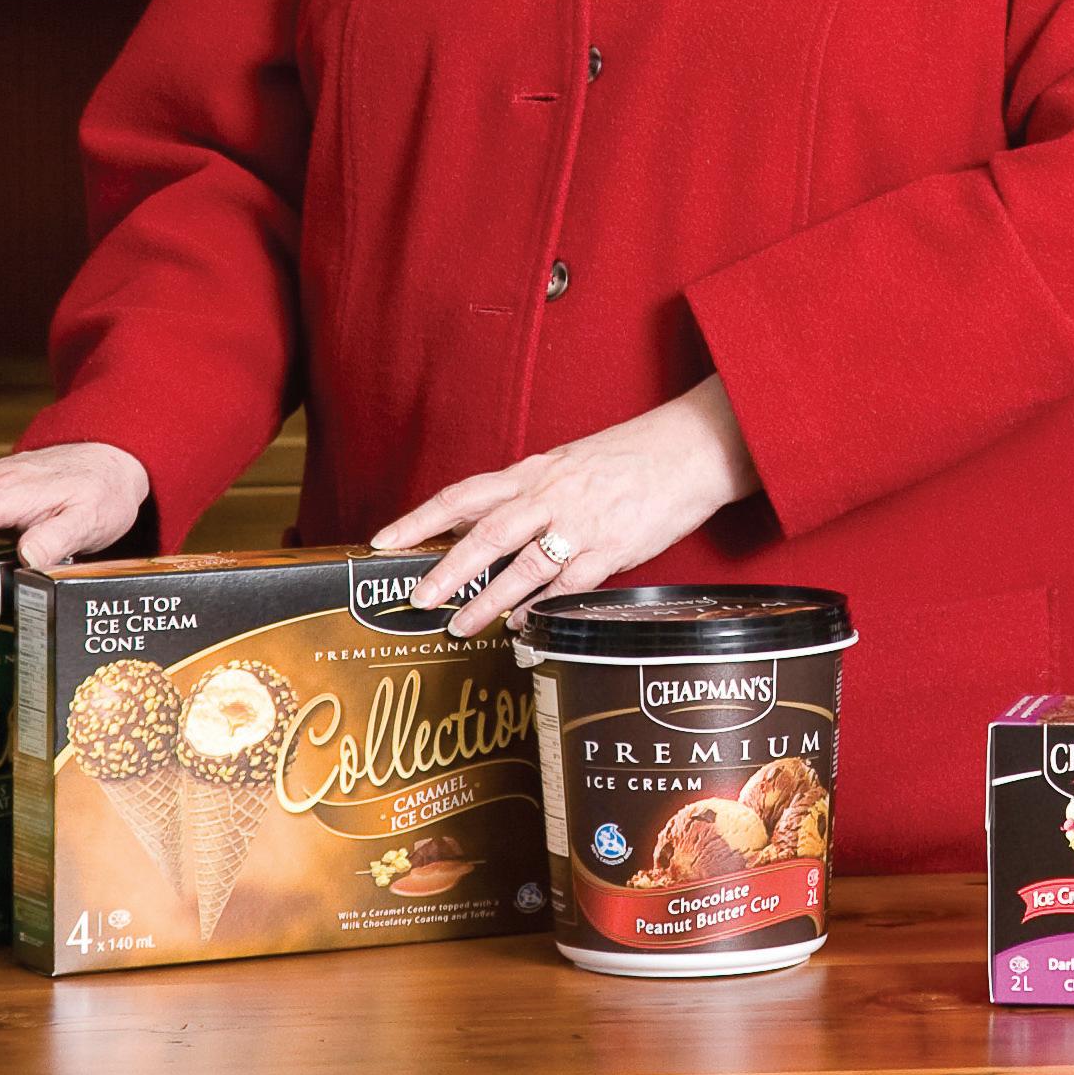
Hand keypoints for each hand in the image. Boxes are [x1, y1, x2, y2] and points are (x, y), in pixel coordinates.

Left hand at [375, 375, 757, 628]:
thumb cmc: (631, 456)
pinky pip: (567, 584)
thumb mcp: (569, 464)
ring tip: (460, 626)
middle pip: (485, 532)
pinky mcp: (611, 548)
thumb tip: (482, 524)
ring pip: (522, 564)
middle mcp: (550, 494)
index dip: (420, 518)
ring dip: (487, 599)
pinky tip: (522, 624)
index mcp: (534, 471)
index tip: (383, 541)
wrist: (691, 448)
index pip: (464, 494)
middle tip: (416, 597)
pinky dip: (541, 606)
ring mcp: (581, 522)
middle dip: (445, 567)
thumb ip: (527, 494)